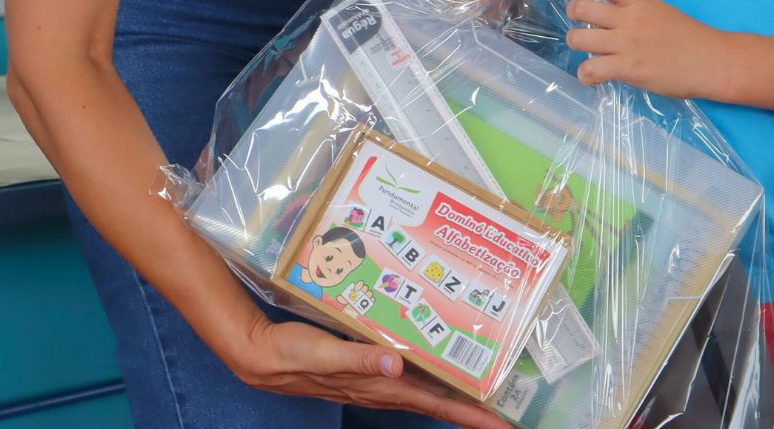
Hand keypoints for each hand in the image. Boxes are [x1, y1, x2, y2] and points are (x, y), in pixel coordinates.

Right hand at [232, 317, 508, 427]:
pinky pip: (407, 371)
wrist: (265, 357)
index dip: (470, 414)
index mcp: (382, 386)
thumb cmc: (295, 354)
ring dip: (454, 390)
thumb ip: (360, 357)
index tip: (502, 424)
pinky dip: (428, 369)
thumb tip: (396, 364)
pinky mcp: (367, 366)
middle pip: (439, 400)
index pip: (436, 404)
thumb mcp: (326, 353)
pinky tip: (436, 358)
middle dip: (473, 407)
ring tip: (485, 387)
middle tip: (508, 412)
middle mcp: (385, 386)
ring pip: (425, 388)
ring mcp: (376, 379)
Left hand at [564, 0, 725, 98]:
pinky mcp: (628, 68)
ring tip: (585, 50)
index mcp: (639, 2)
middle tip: (578, 22)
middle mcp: (629, 20)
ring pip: (579, 38)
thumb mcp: (661, 12)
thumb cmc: (691, 38)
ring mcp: (627, 44)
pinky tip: (592, 76)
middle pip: (582, 9)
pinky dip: (585, 74)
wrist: (711, 61)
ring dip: (575, 43)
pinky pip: (591, 69)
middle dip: (572, 15)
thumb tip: (614, 16)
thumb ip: (636, 11)